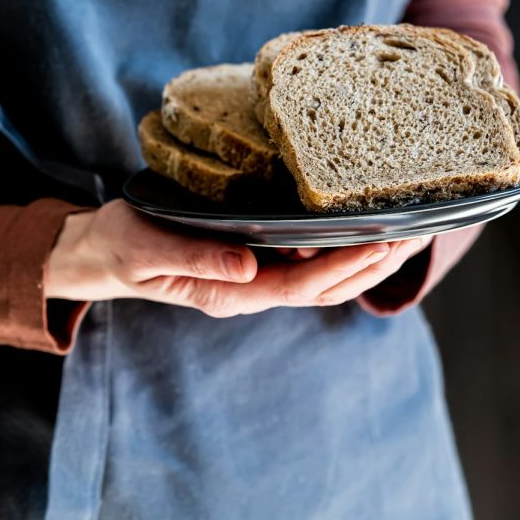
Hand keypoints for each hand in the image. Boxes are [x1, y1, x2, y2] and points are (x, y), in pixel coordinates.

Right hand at [44, 199, 431, 317]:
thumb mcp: (149, 250)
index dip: (345, 268)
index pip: (302, 286)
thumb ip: (197, 260)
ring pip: (322, 277)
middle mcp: (251, 287)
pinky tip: (360, 227)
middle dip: (372, 265)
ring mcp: (254, 276)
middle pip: (325, 287)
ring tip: (405, 232)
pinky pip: (306, 260)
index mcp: (230, 292)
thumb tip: (250, 268)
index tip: (384, 244)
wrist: (104, 251)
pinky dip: (340, 249)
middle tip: (416, 234)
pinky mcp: (253, 258)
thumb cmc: (123, 247)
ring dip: (366, 260)